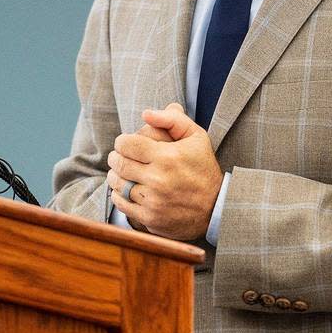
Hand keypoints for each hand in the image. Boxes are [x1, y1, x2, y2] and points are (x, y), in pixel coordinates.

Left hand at [107, 103, 222, 240]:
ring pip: (118, 184)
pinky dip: (118, 194)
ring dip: (115, 175)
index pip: (126, 144)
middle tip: (119, 156)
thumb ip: (171, 119)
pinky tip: (127, 188)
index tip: (125, 143)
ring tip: (122, 171)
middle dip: (116, 157)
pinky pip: (121, 204)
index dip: (122, 141)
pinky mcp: (150, 218)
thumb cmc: (203, 167)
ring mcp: (153, 201)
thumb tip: (145, 113)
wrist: (216, 207)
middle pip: (119, 163)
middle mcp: (158, 180)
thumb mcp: (196, 136)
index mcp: (167, 157)